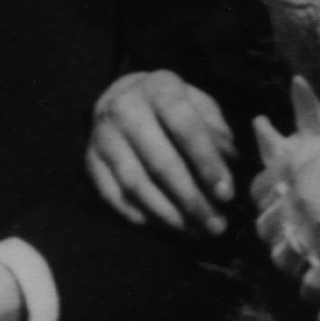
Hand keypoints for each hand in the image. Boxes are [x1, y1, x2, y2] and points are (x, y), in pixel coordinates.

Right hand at [89, 70, 236, 235]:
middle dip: (191, 199)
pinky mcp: (91, 162)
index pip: (186, 128)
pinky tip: (170, 227)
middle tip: (216, 225)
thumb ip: (217, 133)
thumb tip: (228, 166)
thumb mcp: (201, 106)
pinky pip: (115, 197)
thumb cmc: (174, 106)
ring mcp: (103, 137)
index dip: (207, 163)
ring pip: (136, 185)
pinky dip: (144, 216)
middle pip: (159, 162)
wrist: (123, 96)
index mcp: (160, 88)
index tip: (226, 194)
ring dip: (169, 215)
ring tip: (198, 232)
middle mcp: (125, 109)